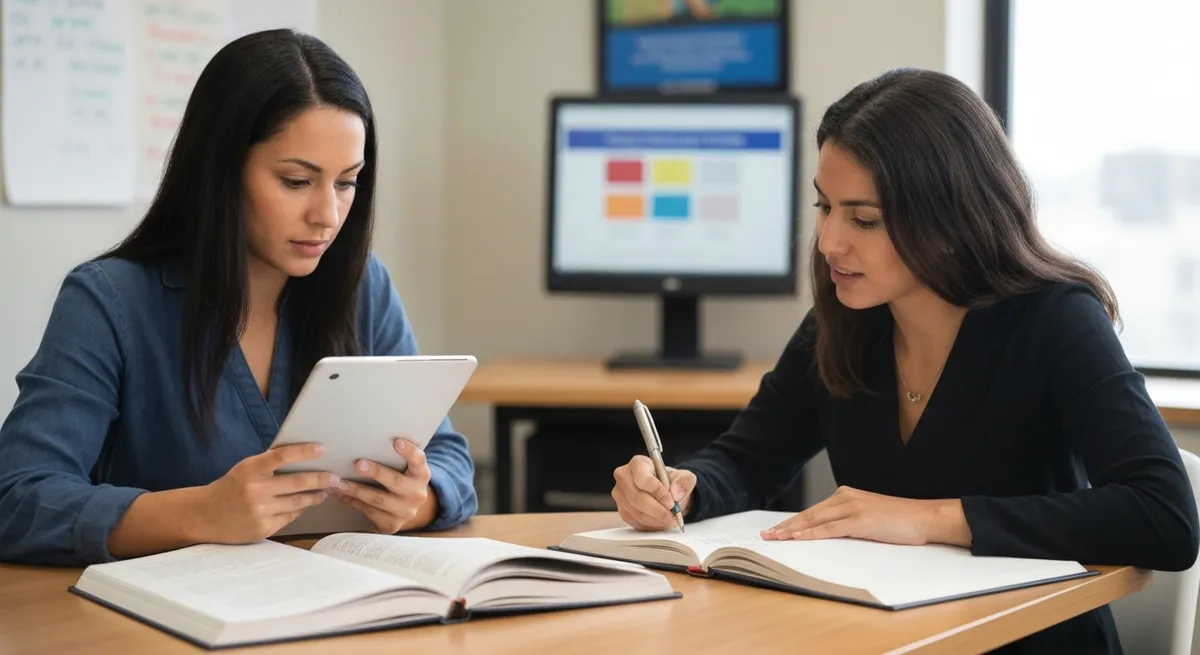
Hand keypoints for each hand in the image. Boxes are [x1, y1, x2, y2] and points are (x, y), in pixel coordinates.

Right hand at [197, 443, 339, 543]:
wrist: (204, 515)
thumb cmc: (230, 487)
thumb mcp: (245, 469)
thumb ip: (269, 464)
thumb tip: (302, 455)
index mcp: (250, 469)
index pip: (282, 456)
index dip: (304, 451)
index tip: (322, 448)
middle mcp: (255, 490)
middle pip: (298, 482)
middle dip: (322, 479)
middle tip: (335, 477)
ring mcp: (259, 511)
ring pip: (298, 502)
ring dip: (316, 496)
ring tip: (326, 490)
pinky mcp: (263, 528)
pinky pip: (290, 517)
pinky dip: (300, 510)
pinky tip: (305, 504)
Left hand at [331, 438, 437, 533]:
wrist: (409, 511)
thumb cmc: (402, 481)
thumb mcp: (406, 470)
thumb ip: (396, 458)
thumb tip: (366, 437)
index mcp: (421, 475)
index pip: (418, 460)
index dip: (409, 451)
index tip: (396, 441)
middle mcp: (416, 494)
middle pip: (396, 482)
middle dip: (376, 472)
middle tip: (358, 464)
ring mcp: (404, 512)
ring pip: (377, 499)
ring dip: (355, 490)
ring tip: (338, 482)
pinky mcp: (390, 524)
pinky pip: (367, 511)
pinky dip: (350, 501)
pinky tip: (338, 494)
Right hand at [612, 455, 696, 530]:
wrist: (665, 493)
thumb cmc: (670, 482)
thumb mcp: (684, 477)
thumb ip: (684, 482)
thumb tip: (676, 493)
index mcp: (638, 463)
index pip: (643, 478)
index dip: (658, 493)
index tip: (672, 503)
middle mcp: (624, 476)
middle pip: (637, 498)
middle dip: (658, 511)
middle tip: (673, 517)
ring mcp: (620, 494)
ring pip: (636, 512)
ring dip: (656, 520)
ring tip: (670, 520)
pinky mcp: (621, 510)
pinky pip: (634, 522)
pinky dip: (650, 525)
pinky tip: (660, 522)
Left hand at [760, 486, 970, 546]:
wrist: (926, 518)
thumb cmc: (901, 521)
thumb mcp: (869, 519)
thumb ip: (849, 522)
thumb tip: (829, 534)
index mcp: (847, 495)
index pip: (813, 511)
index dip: (792, 522)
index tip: (776, 530)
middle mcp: (846, 497)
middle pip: (808, 514)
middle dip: (785, 526)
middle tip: (766, 536)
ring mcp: (852, 507)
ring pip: (814, 520)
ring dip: (791, 530)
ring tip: (774, 538)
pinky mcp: (860, 520)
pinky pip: (829, 528)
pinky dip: (811, 534)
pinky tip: (797, 538)